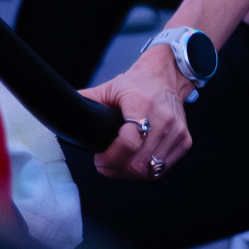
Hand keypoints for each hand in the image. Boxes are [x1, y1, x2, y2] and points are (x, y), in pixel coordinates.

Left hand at [80, 47, 193, 179]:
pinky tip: (135, 161)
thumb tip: (63, 109)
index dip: (111, 158)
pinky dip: (147, 170)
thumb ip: (88, 100)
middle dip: (117, 170)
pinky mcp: (184, 141)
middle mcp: (164, 119)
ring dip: (130, 172)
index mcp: (142, 104)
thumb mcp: (110, 88)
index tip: (99, 159)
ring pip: (151, 170)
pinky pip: (162, 168)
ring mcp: (177, 132)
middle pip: (139, 163)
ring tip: (119, 163)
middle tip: (105, 164)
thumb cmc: (139, 83)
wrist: (168, 75)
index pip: (129, 143)